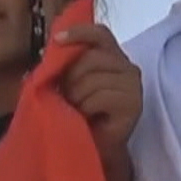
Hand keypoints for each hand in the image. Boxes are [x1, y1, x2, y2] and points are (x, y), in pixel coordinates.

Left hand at [56, 24, 142, 165]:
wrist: (92, 148)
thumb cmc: (78, 115)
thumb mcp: (66, 86)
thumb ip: (61, 67)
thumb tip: (47, 52)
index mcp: (111, 57)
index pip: (100, 34)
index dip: (80, 32)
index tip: (57, 40)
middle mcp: (127, 66)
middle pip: (91, 58)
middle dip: (70, 79)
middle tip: (67, 97)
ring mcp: (133, 85)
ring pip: (92, 79)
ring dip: (76, 97)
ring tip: (77, 109)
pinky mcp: (134, 103)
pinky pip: (99, 97)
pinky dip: (86, 108)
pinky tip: (87, 116)